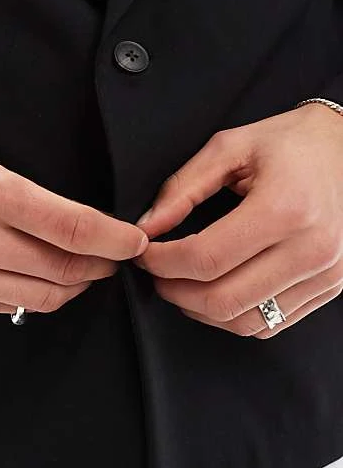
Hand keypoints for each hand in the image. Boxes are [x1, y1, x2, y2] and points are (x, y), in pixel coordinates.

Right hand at [0, 145, 147, 316]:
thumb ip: (34, 202)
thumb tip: (88, 231)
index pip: (69, 226)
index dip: (113, 239)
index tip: (135, 241)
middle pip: (63, 267)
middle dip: (101, 264)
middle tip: (116, 256)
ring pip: (45, 296)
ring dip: (76, 285)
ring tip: (86, 269)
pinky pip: (13, 307)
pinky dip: (38, 295)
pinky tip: (43, 279)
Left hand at [132, 103, 342, 337]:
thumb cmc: (290, 143)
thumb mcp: (229, 147)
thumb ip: (183, 188)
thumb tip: (148, 226)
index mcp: (285, 209)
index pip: (206, 258)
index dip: (162, 262)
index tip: (143, 252)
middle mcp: (312, 249)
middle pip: (223, 300)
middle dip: (174, 291)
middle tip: (155, 271)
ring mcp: (326, 274)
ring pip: (246, 322)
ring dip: (201, 310)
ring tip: (180, 282)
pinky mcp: (330, 287)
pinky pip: (271, 324)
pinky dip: (234, 317)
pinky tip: (215, 291)